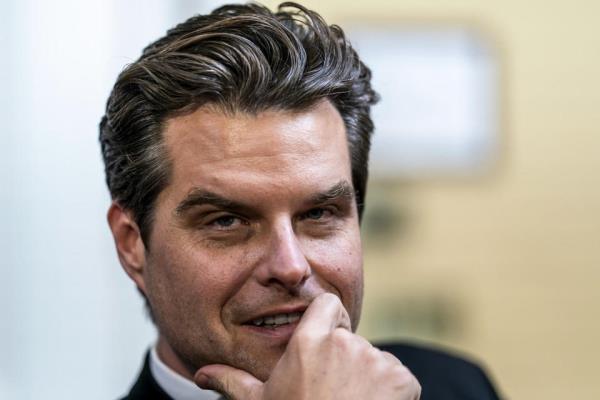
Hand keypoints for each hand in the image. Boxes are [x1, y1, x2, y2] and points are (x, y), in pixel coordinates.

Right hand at [194, 293, 420, 398]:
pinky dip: (391, 392)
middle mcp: (344, 343)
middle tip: (333, 392)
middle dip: (345, 360)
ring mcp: (376, 360)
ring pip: (375, 359)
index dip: (328, 321)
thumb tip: (200, 374)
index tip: (323, 347)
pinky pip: (399, 377)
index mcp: (309, 341)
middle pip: (350, 337)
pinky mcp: (403, 379)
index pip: (328, 304)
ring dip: (368, 377)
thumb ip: (233, 381)